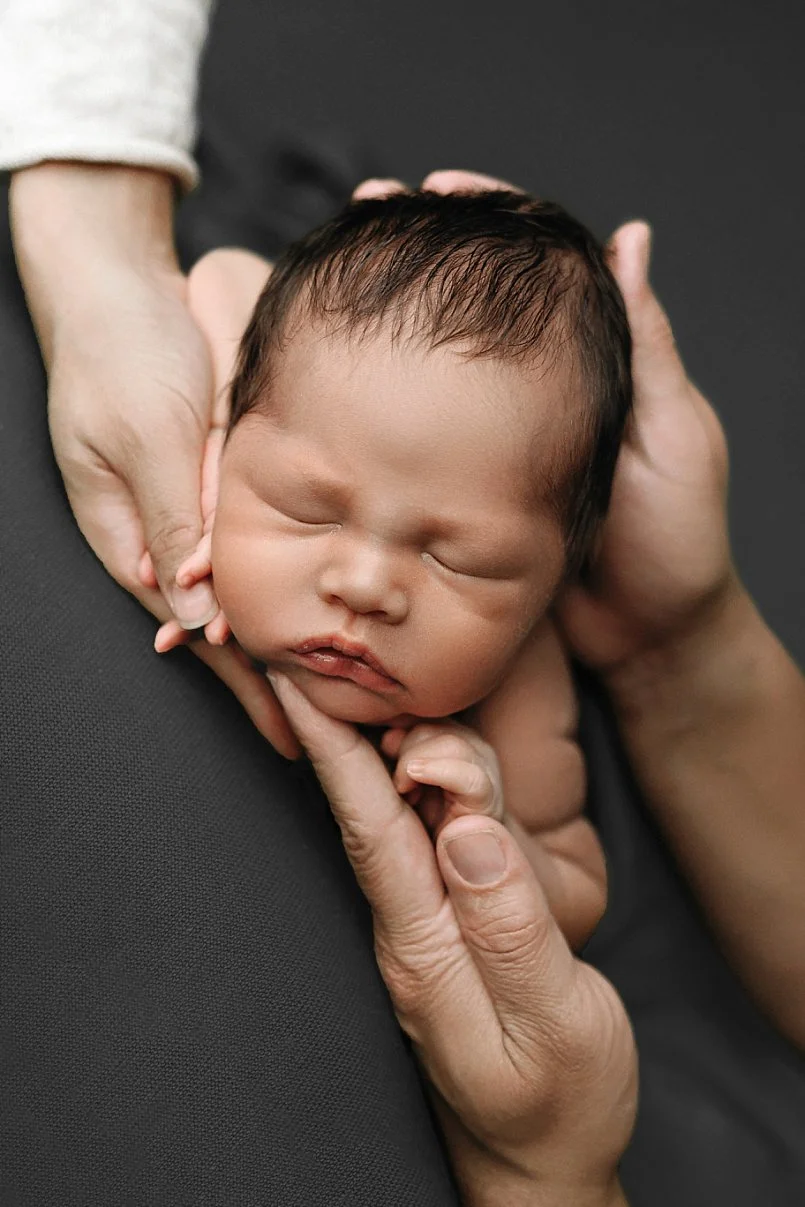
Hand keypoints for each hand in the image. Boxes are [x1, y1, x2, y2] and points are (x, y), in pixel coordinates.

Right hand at [10, 164, 297, 756]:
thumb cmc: (125, 356)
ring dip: (269, 639)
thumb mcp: (150, 440)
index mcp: (131, 536)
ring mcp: (179, 508)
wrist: (117, 288)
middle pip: (215, 622)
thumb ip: (174, 523)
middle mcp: (157, 533)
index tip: (286, 729)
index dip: (243, 681)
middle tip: (312, 735)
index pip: (193, 629)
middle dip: (260, 680)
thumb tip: (195, 614)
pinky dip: (266, 581)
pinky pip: (237, 543)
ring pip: (232, 587)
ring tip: (314, 690)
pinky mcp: (200, 478)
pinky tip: (295, 607)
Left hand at [270, 671, 636, 1206]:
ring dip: (441, 764)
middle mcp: (413, 924)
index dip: (332, 752)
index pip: (367, 829)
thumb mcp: (554, 1022)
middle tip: (434, 730)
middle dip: (412, 743)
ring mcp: (432, 921)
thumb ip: (513, 927)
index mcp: (423, 946)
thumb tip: (472, 831)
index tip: (297, 683)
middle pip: (392, 804)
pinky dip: (452, 790)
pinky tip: (457, 773)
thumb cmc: (554, 1103)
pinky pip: (445, 836)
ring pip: (422, 812)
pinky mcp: (456, 921)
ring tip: (462, 764)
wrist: (541, 1161)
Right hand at [354, 169, 736, 678]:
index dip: (492, 220)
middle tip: (366, 211)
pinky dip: (391, 404)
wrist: (647, 641)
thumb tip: (629, 239)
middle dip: (423, 255)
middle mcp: (538, 393)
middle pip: (476, 309)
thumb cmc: (676, 541)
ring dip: (396, 321)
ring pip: (443, 367)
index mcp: (596, 364)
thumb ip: (643, 345)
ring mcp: (498, 440)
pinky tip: (348, 376)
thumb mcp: (670, 435)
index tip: (438, 187)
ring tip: (341, 273)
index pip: (539, 271)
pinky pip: (429, 436)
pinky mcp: (470, 488)